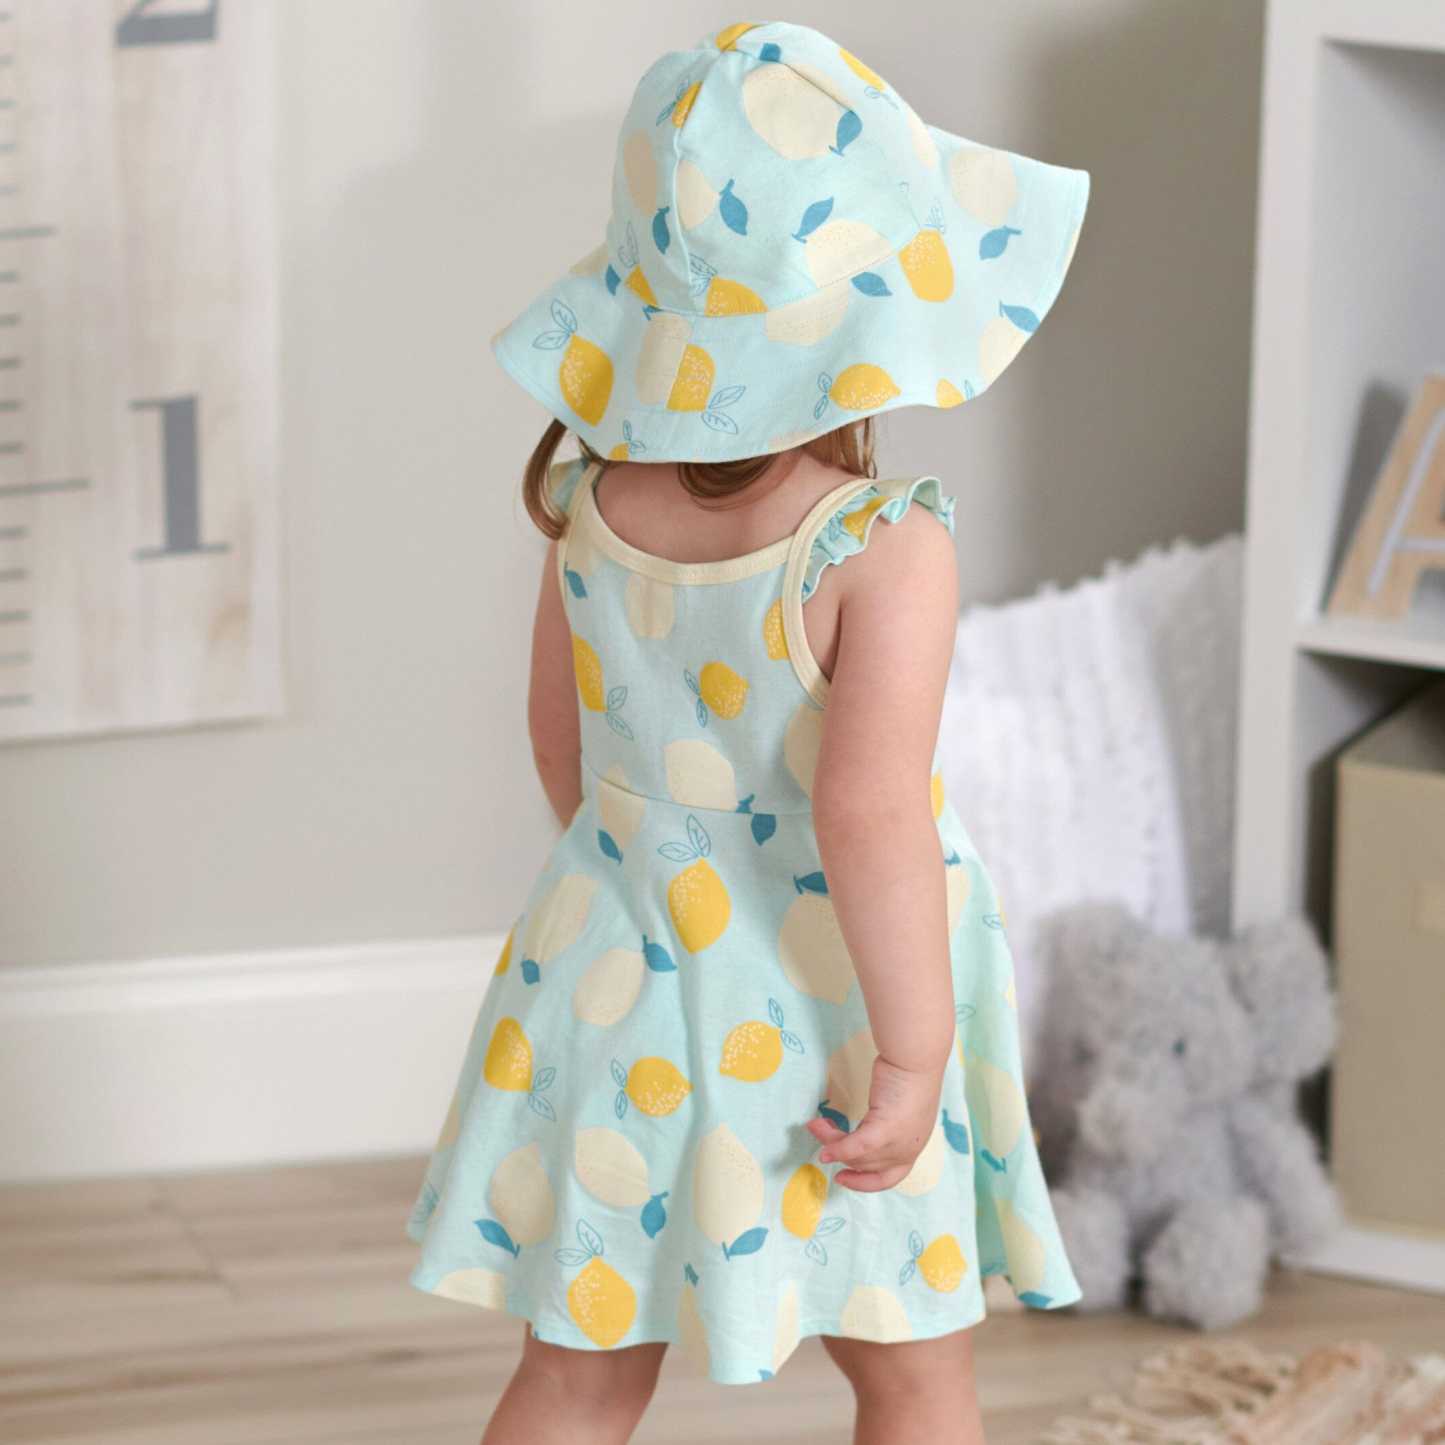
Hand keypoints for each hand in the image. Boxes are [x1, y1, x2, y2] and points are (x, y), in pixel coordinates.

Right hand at [804, 1053, 944, 1191]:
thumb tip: (864, 1128)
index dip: (866, 1182)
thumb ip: (885, 1124)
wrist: (915, 1059)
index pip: (890, 1177)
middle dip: (839, 1155)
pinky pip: (856, 1146)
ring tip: (815, 1126)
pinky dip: (838, 1148)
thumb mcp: (898, 1108)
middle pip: (867, 1165)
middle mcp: (908, 1149)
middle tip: (819, 1139)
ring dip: (831, 1143)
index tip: (843, 1175)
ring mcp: (899, 1142)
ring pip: (858, 1155)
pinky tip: (823, 1146)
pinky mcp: (886, 1129)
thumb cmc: (909, 1075)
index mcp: (913, 1145)